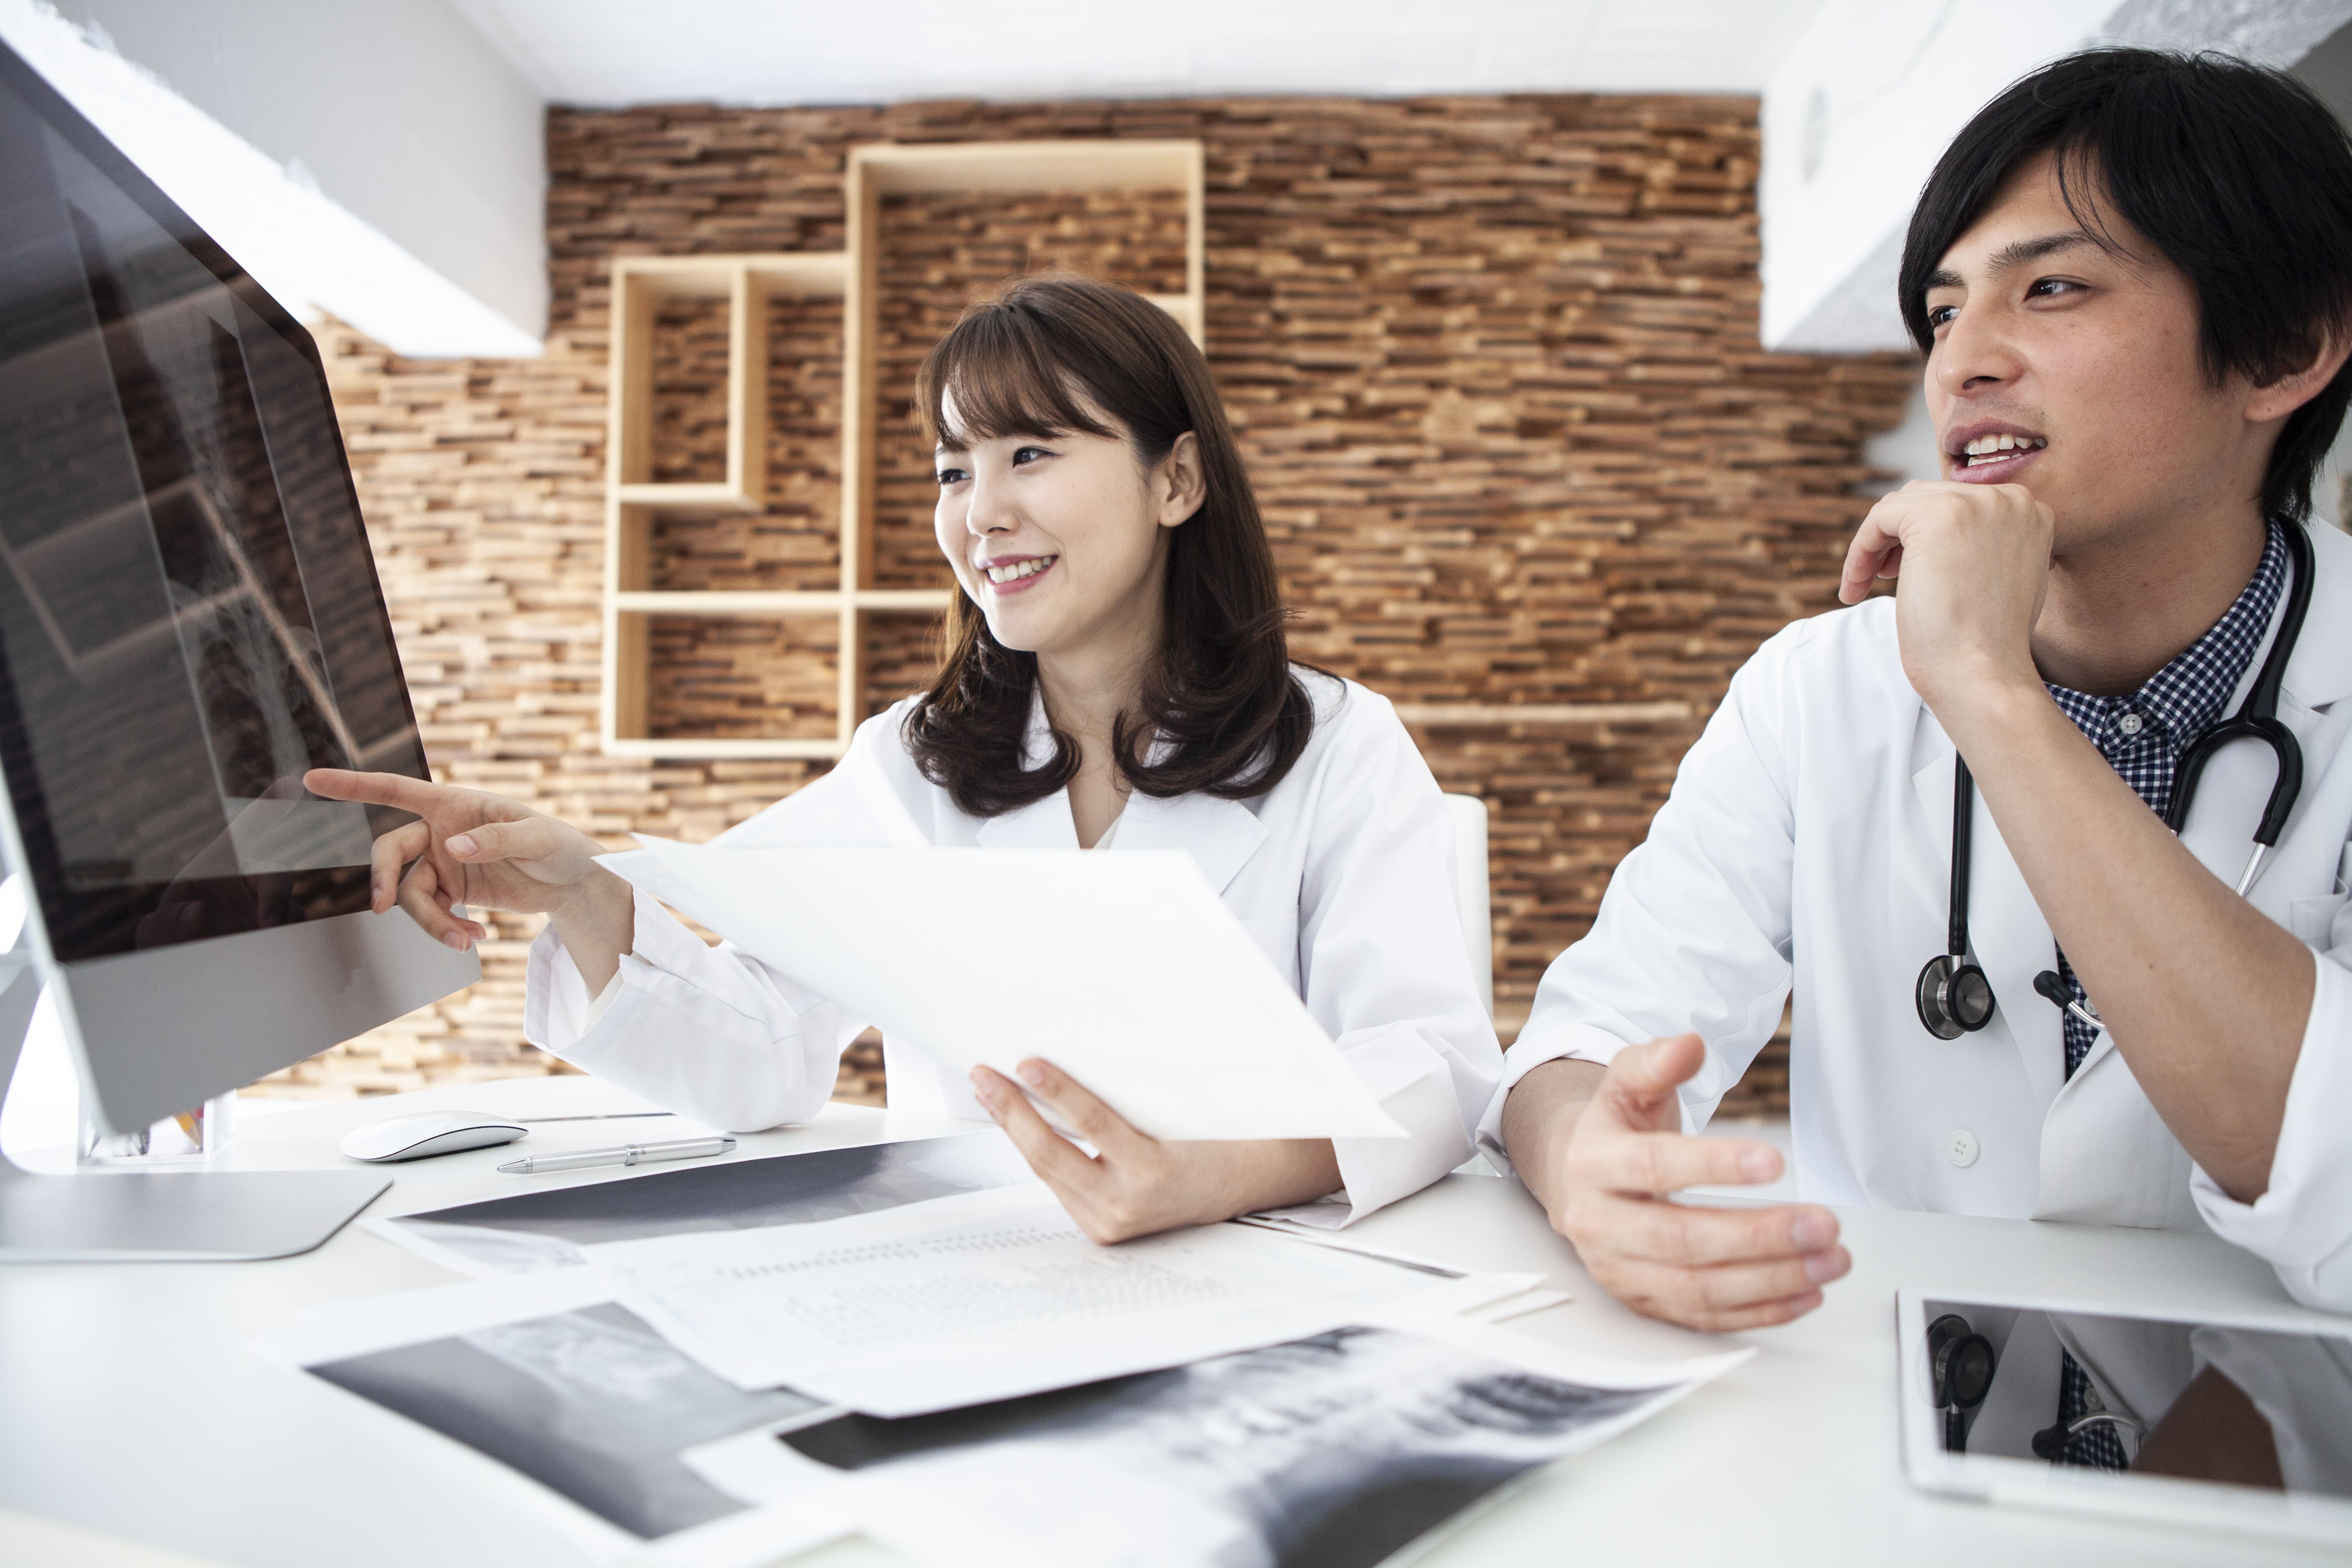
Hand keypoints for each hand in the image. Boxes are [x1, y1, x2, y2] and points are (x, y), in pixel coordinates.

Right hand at [302, 768, 623, 952]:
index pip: (395, 789)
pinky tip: (476, 937)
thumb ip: (499, 839)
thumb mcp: (540, 838)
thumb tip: (454, 845)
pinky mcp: (452, 894)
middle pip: (390, 852)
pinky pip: (431, 914)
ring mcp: (443, 865)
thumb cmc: (562, 846)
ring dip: (431, 922)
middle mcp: (440, 832)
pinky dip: (448, 930)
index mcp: (455, 804)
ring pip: (410, 894)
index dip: (353, 785)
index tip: (313, 780)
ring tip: (465, 940)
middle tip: (384, 908)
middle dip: (383, 880)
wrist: (574, 883)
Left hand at [970, 1059, 1341, 1242]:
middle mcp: (1127, 1204)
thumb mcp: (1180, 1109)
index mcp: (1154, 1171)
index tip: (1026, 1064)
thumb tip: (1069, 1059)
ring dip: (1015, 1129)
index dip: (1058, 1092)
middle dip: (1012, 1112)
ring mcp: (1110, 1222)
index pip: (1094, 1125)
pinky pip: (1059, 1183)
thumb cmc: (1218, 1136)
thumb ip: (1127, 1096)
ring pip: (1047, 1171)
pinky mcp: (1101, 1229)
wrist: (1245, 1183)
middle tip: (984, 1076)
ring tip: (989, 1093)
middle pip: (1053, 1155)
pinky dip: (1037, 1151)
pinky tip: (1017, 1123)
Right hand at [1521, 1036, 1847, 1332]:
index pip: (1653, 1166)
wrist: (1576, 1179)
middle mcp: (1598, 1224)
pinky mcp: (1643, 1302)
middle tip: (1822, 1224)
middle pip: (1680, 1239)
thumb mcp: (1627, 1083)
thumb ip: (1657, 1062)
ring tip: (1830, 1260)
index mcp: (1592, 1162)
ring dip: (1773, 1280)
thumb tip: (1689, 1044)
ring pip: (1698, 1289)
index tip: (1774, 1161)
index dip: (1714, 1165)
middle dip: (1759, 1236)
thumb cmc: (1615, 1131)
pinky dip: (1761, 1312)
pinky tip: (1807, 1293)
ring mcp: (1619, 1270)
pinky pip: (1705, 1318)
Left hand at [1837, 480, 2052, 712]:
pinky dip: (1860, 550)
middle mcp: (2011, 499)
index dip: (1923, 535)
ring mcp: (1977, 502)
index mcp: (2031, 511)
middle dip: (1899, 535)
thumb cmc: (1985, 643)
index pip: (1960, 502)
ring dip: (1877, 543)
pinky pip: (1880, 518)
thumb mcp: (2000, 578)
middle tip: (1884, 576)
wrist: (1983, 672)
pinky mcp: (1938, 515)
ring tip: (1866, 584)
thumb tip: (1946, 537)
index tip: (1906, 570)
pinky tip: (1855, 587)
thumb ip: (1983, 544)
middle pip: (1929, 497)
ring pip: (1902, 505)